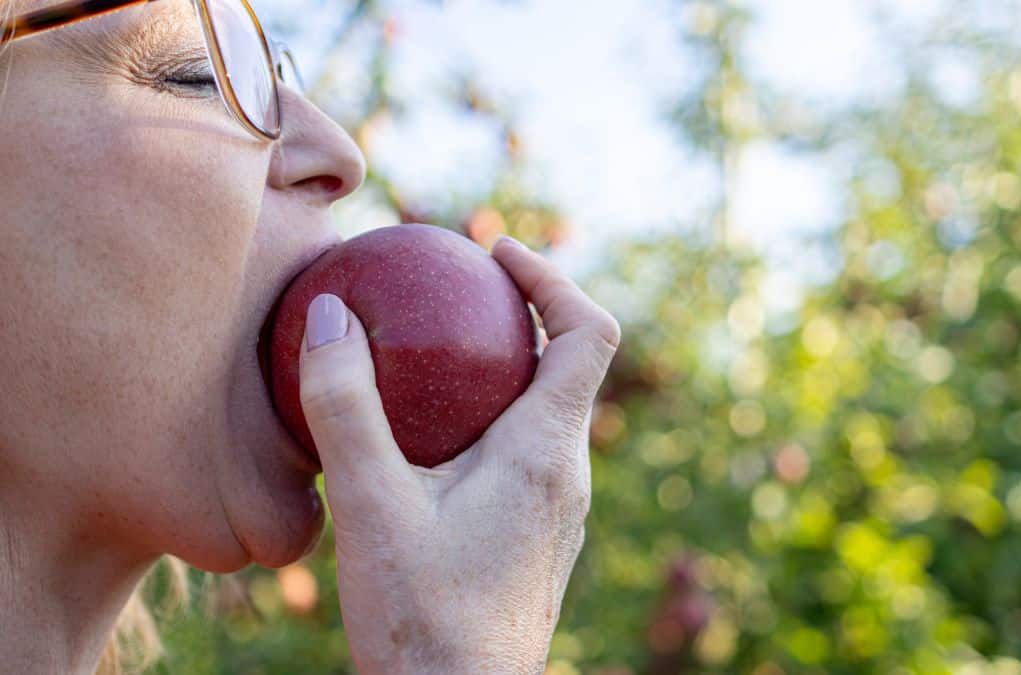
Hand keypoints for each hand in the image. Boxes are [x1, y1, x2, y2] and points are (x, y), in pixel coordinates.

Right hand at [297, 237, 619, 673]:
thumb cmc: (420, 617)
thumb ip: (345, 407)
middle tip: (453, 291)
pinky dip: (492, 418)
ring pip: (547, 412)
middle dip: (519, 315)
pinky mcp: (539, 536)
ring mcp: (559, 510)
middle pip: (569, 365)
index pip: (588, 332)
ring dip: (504, 369)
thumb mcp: (368, 505)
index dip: (552, 278)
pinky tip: (429, 441)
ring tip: (435, 356)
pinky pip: (528, 452)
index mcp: (546, 451)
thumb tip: (331, 315)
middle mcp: (568, 475)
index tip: (496, 251)